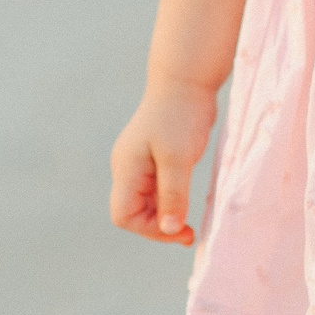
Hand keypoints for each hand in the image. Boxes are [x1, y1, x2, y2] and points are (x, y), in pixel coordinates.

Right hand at [109, 83, 216, 245]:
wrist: (186, 81)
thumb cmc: (180, 116)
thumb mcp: (178, 159)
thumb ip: (173, 196)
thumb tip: (170, 231)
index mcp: (127, 168)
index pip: (123, 215)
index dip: (148, 230)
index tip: (178, 230)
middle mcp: (128, 168)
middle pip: (133, 212)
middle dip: (159, 226)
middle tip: (189, 233)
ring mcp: (140, 163)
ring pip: (146, 203)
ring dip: (166, 215)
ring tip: (191, 222)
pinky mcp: (155, 159)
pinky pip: (157, 190)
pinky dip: (171, 201)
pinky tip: (188, 200)